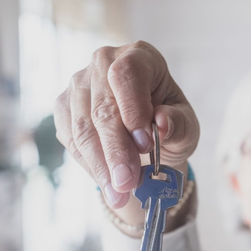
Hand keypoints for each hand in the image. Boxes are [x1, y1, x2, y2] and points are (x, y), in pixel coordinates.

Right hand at [54, 41, 199, 208]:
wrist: (149, 136)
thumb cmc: (171, 123)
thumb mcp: (186, 127)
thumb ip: (178, 124)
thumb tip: (161, 124)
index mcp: (140, 57)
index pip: (127, 74)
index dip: (133, 109)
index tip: (145, 144)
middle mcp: (104, 62)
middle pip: (102, 107)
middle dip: (116, 150)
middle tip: (127, 183)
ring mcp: (79, 83)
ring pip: (82, 127)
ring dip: (100, 165)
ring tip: (118, 194)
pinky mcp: (64, 106)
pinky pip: (71, 139)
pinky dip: (89, 165)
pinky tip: (107, 184)